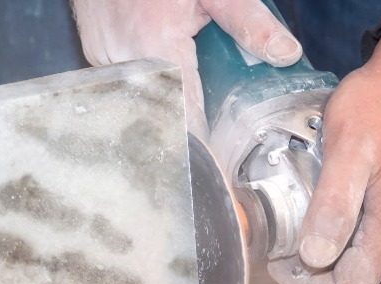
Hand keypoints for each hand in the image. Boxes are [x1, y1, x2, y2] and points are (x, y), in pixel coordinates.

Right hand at [72, 0, 302, 138]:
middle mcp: (126, 58)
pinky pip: (124, 87)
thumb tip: (286, 54)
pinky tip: (161, 81)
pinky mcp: (94, 58)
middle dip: (187, 126)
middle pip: (162, 115)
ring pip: (141, 104)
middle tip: (210, 134)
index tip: (219, 166)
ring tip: (187, 103)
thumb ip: (249, 21)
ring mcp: (104, 60)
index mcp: (157, 43)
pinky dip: (145, 89)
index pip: (183, 116)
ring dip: (165, 107)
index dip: (203, 146)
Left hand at [268, 23, 380, 283]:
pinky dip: (341, 237)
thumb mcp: (348, 151)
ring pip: (361, 264)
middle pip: (354, 282)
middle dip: (312, 275)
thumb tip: (315, 257)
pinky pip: (370, 241)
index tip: (278, 264)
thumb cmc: (378, 107)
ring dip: (325, 255)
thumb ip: (334, 206)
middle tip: (280, 247)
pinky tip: (321, 213)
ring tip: (295, 228)